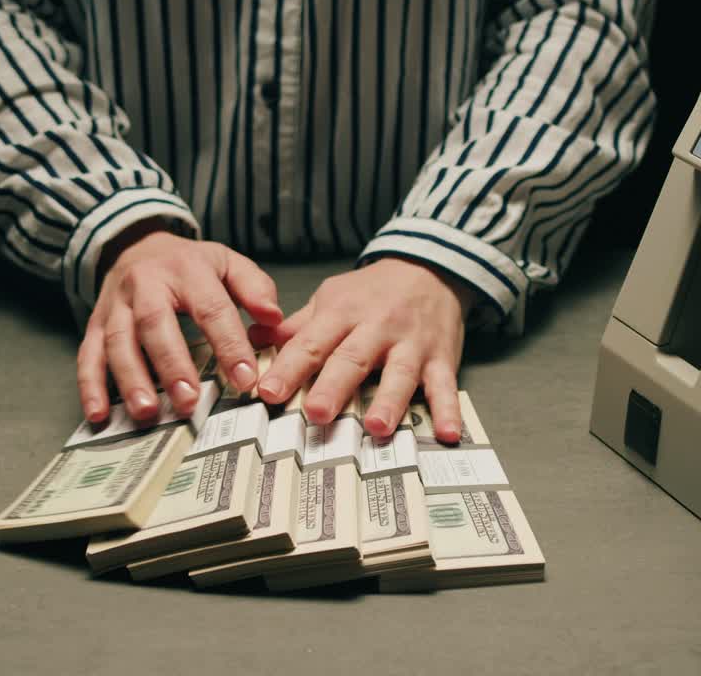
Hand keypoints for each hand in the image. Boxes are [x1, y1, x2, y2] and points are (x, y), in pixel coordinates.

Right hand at [77, 224, 282, 421]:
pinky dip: (90, 386)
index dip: (228, 343)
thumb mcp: (227, 262)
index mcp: (186, 269)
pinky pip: (87, 354)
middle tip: (189, 401)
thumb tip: (273, 319)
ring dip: (130, 379)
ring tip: (147, 412)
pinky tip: (98, 414)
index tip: (244, 379)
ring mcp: (115, 305)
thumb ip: (254, 288)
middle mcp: (146, 284)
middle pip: (155, 323)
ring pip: (118, 341)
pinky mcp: (94, 323)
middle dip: (171, 364)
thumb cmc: (188, 264)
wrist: (136, 245)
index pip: (211, 307)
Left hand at [252, 257, 472, 443]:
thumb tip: (252, 339)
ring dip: (389, 401)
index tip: (268, 392)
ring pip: (400, 373)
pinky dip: (449, 409)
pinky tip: (448, 433)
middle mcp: (377, 328)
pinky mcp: (442, 358)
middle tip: (316, 414)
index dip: (289, 367)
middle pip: (353, 359)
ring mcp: (412, 344)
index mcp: (343, 313)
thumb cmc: (374, 291)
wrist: (432, 267)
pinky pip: (446, 386)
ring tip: (377, 427)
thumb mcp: (332, 298)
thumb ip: (296, 325)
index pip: (312, 342)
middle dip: (334, 387)